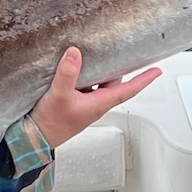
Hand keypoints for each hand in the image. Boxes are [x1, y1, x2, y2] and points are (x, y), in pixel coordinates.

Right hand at [30, 47, 161, 149]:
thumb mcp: (59, 95)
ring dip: (101, 70)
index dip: (144, 80)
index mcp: (99, 104)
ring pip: (99, 83)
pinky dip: (85, 74)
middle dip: (121, 69)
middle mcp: (95, 104)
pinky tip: (76, 66)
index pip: (128, 90)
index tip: (157, 71)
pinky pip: (85, 85)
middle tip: (127, 53)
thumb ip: (67, 73)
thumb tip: (75, 53)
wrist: (34, 138)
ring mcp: (84, 104)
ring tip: (100, 53)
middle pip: (114, 83)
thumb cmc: (50, 124)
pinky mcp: (73, 102)